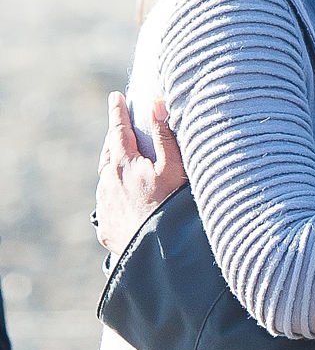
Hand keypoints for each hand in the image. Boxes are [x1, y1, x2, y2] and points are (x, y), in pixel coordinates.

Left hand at [94, 91, 187, 253]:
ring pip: (106, 178)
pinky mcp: (106, 226)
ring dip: (113, 167)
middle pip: (108, 153)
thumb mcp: (174, 168)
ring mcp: (105, 205)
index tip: (115, 97)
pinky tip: (125, 199)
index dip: (118, 111)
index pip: (119, 130)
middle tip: (119, 129)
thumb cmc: (170, 207)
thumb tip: (156, 102)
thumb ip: (165, 135)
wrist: (156, 252)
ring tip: (123, 164)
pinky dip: (114, 195)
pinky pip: (108, 204)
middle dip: (114, 139)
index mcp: (124, 164)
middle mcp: (108, 182)